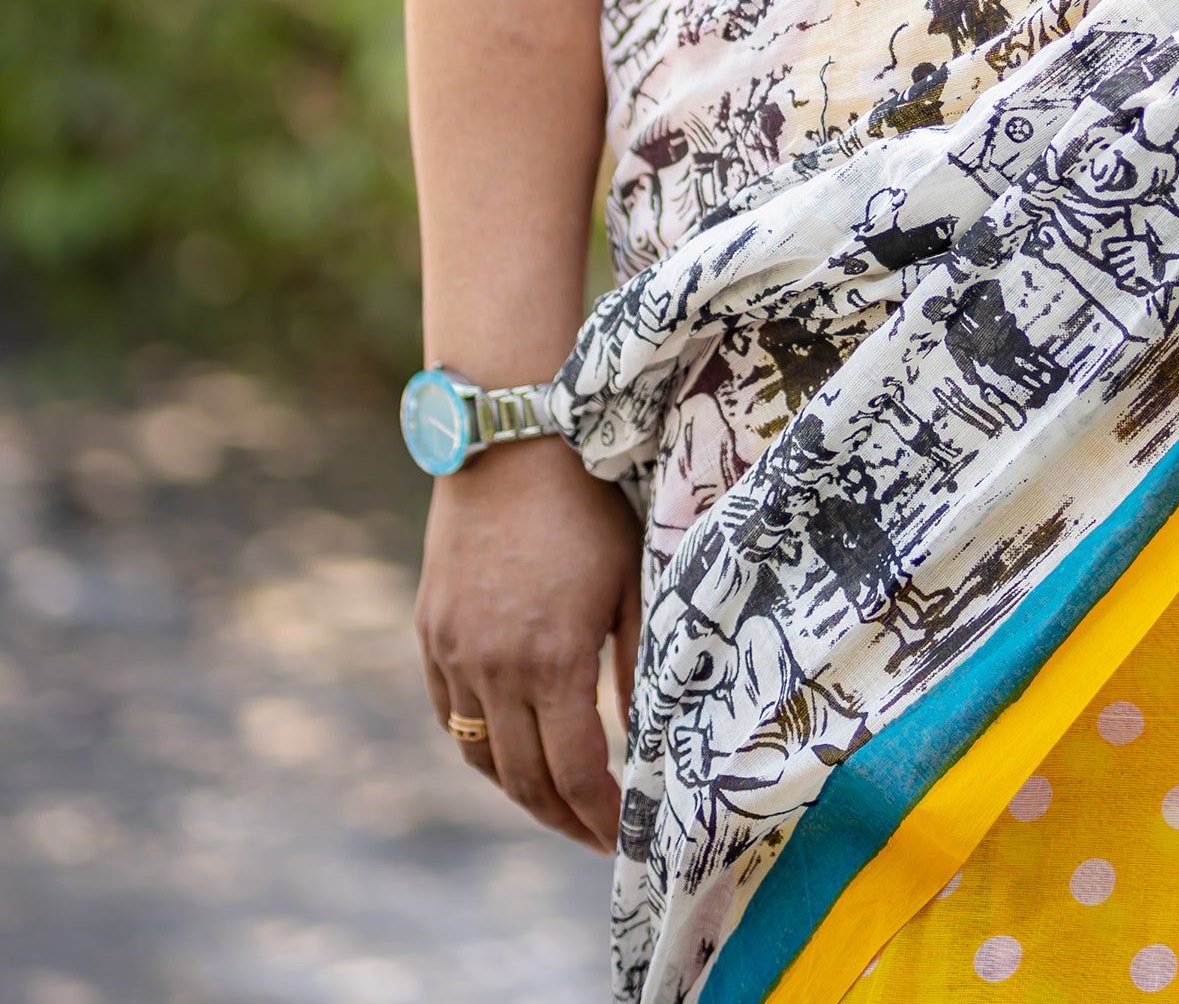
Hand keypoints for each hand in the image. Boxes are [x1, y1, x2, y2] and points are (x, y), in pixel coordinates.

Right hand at [416, 436, 642, 851]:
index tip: (621, 836)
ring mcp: (452, 651)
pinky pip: (448, 713)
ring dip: (517, 789)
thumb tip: (649, 737)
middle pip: (522, 779)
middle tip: (591, 834)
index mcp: (552, 660)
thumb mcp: (631, 580)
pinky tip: (510, 746)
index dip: (598, 813)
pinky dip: (479, 742)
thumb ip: (639, 665)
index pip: (573, 771)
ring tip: (555, 800)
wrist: (512, 440)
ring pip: (479, 753)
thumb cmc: (589, 504)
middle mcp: (492, 667)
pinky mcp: (430, 631)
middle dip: (560, 817)